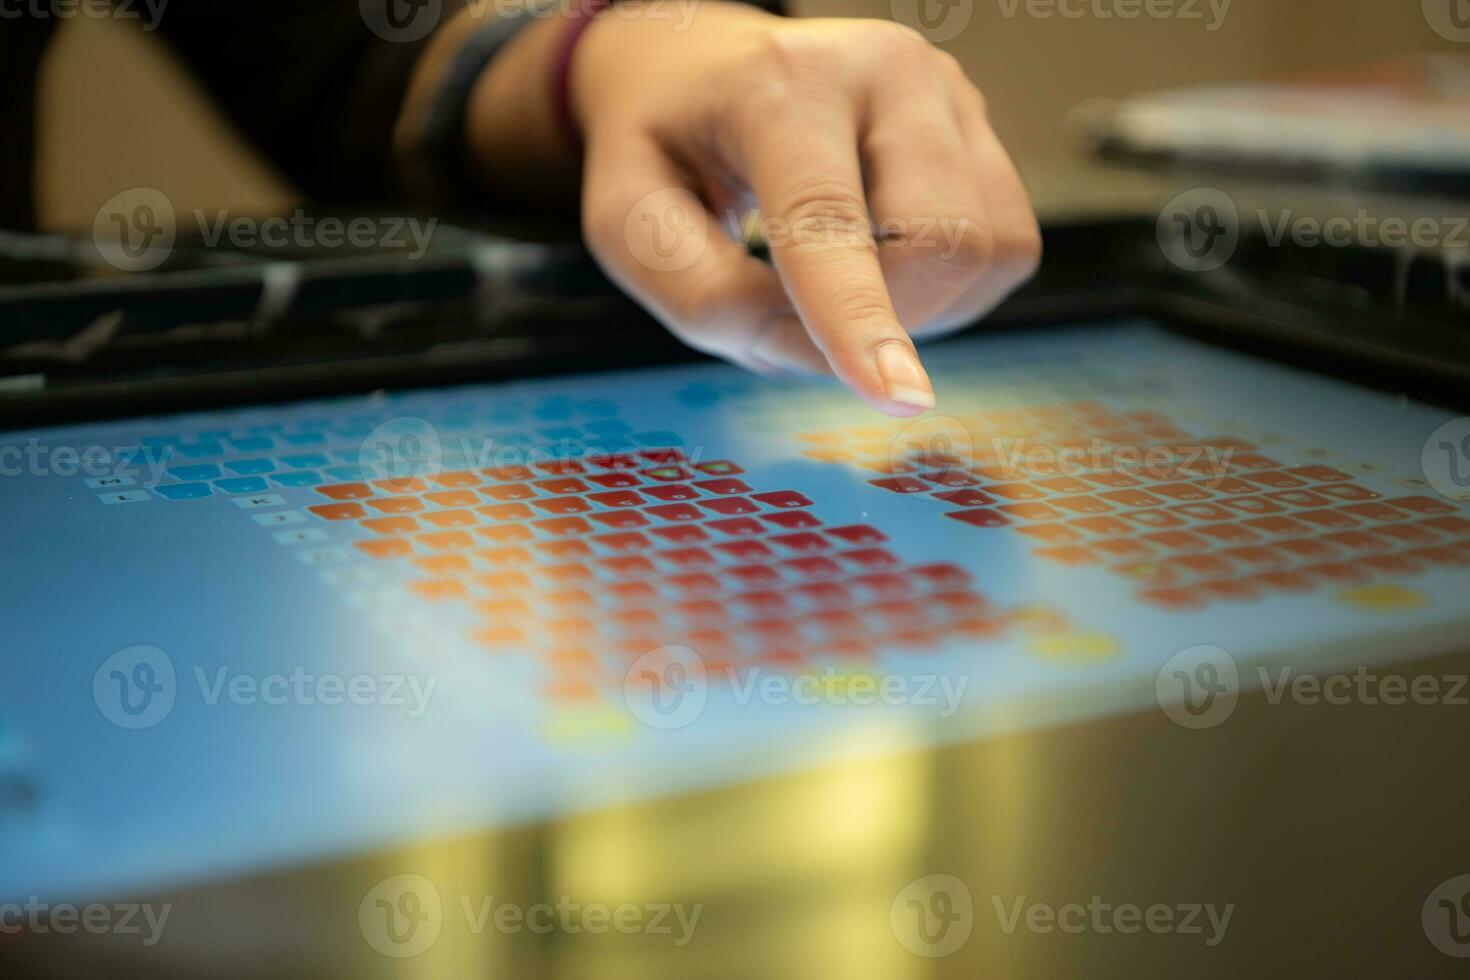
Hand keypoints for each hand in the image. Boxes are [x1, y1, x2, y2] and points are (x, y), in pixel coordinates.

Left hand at [572, 4, 1039, 415]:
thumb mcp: (628, 220)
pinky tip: (886, 264)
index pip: (830, 219)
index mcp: (778, 85)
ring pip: (991, 247)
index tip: (902, 400)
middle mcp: (883, 70)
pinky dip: (951, 289)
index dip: (862, 319)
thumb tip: (812, 347)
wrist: (705, 69)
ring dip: (924, 310)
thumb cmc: (666, 144)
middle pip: (942, 239)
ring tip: (845, 283)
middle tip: (809, 317)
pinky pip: (1007, 244)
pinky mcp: (980, 127)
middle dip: (888, 321)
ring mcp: (946, 92)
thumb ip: (702, 297)